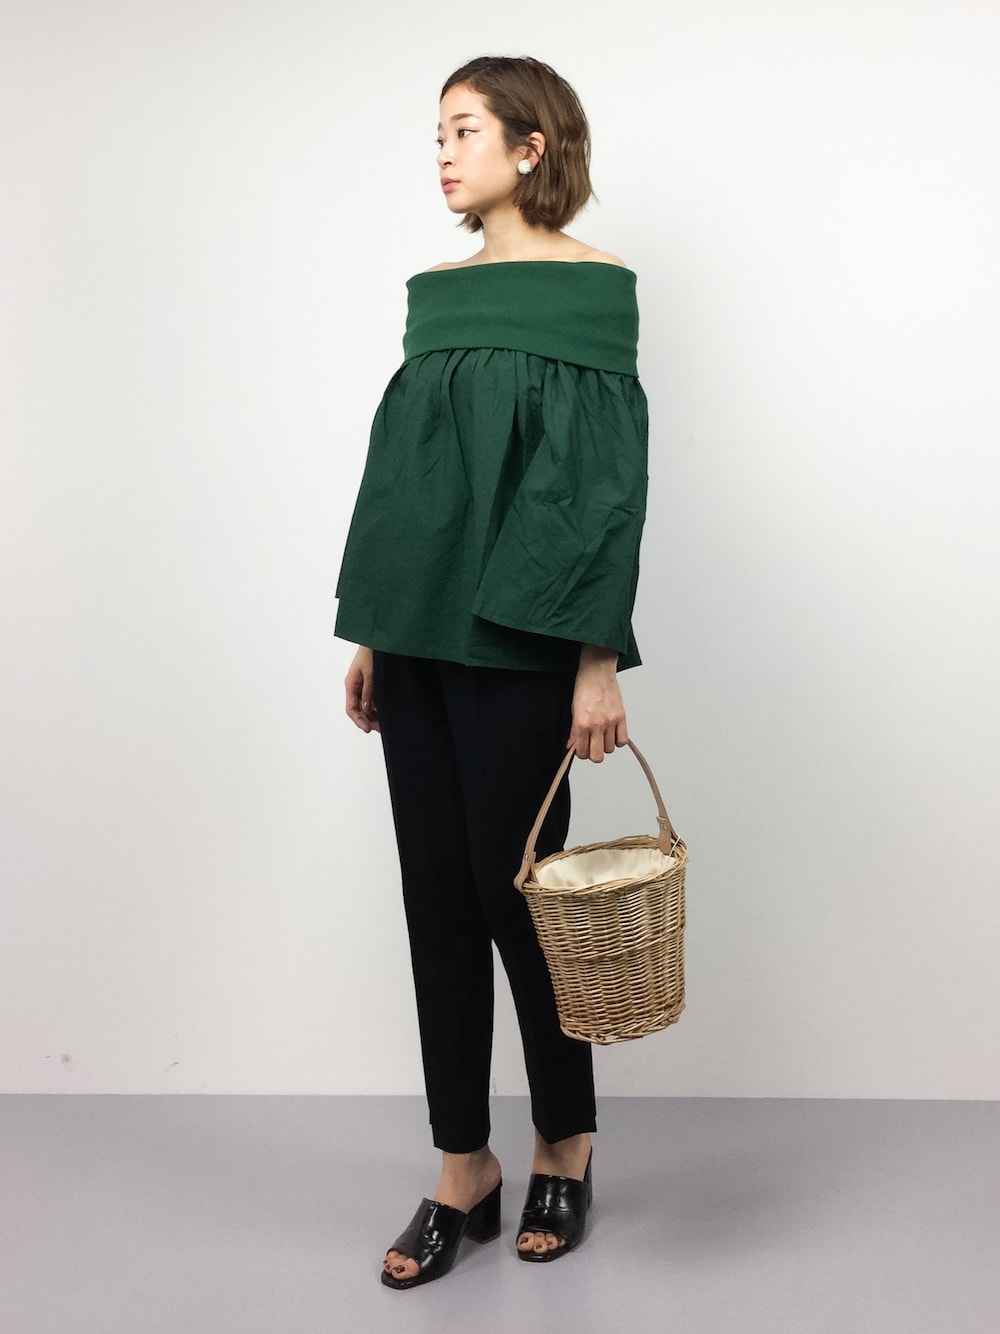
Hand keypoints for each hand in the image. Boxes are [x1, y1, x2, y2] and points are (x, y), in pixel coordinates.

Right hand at [345, 646, 378, 732]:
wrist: (377, 639)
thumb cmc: (371, 652)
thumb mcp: (371, 673)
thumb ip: (368, 691)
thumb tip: (366, 709)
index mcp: (351, 684)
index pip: (351, 708)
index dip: (359, 720)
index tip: (367, 728)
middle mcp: (355, 687)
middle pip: (358, 709)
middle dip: (368, 720)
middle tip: (380, 728)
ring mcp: (363, 685)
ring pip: (365, 706)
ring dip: (373, 715)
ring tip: (384, 723)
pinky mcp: (371, 683)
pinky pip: (371, 699)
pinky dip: (377, 707)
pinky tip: (384, 712)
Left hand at [568, 644, 626, 761]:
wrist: (597, 671)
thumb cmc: (584, 687)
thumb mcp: (573, 710)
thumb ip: (574, 731)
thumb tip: (573, 746)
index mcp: (582, 724)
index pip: (582, 752)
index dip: (581, 753)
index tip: (581, 748)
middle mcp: (597, 725)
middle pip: (597, 756)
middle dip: (593, 754)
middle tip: (591, 746)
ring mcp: (611, 722)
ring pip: (610, 749)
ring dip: (605, 745)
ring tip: (601, 736)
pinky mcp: (621, 717)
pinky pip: (623, 740)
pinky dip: (618, 741)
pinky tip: (612, 734)